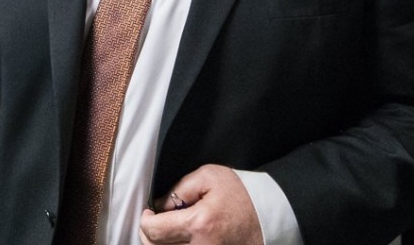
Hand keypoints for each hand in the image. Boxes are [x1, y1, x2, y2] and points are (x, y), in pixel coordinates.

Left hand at [138, 164, 263, 244]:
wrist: (268, 216)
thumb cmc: (242, 195)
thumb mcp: (209, 176)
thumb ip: (179, 188)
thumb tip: (160, 206)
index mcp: (199, 224)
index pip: (154, 231)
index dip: (146, 220)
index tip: (149, 213)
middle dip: (150, 234)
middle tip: (155, 221)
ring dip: (161, 243)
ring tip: (168, 229)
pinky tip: (179, 238)